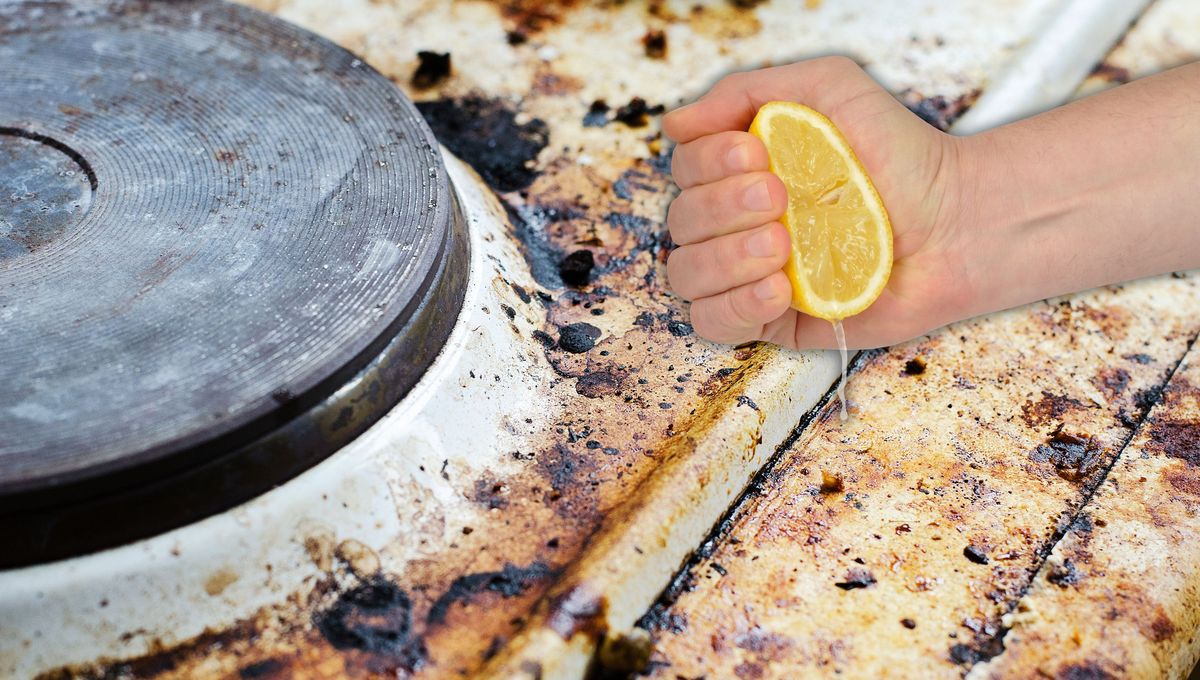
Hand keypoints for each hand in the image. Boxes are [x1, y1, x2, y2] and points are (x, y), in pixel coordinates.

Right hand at [663, 56, 969, 349]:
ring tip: (783, 245)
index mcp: (739, 170)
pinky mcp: (771, 319)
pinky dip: (736, 304)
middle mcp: (735, 222)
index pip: (685, 168)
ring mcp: (749, 273)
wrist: (953, 221)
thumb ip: (746, 91)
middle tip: (782, 197)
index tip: (757, 154)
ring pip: (686, 273)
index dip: (707, 163)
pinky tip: (779, 286)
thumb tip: (674, 124)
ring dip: (727, 257)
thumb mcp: (827, 91)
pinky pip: (713, 322)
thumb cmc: (897, 154)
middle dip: (724, 208)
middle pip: (681, 221)